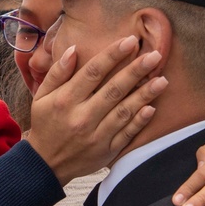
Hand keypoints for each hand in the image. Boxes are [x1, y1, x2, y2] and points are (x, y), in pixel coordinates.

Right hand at [25, 37, 166, 184]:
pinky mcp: (106, 150)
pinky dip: (140, 121)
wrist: (46, 164)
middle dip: (136, 70)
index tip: (130, 41)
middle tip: (155, 55)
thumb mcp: (42, 97)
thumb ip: (57, 73)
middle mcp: (82, 117)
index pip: (93, 72)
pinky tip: (152, 107)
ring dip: (145, 94)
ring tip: (162, 79)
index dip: (113, 55)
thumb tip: (74, 49)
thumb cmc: (45, 124)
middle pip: (114, 89)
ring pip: (124, 111)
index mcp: (66, 100)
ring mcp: (96, 136)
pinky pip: (127, 134)